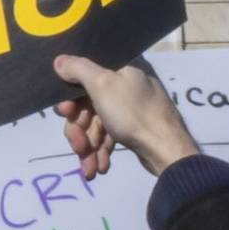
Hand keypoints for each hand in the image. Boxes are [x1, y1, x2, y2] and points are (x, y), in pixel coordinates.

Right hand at [53, 56, 195, 183]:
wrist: (169, 150)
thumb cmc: (134, 114)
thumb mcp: (103, 85)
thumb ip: (78, 68)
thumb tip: (59, 60)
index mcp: (122, 69)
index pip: (84, 78)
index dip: (71, 99)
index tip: (66, 113)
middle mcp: (127, 85)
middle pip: (86, 105)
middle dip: (79, 130)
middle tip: (79, 147)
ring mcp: (131, 108)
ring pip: (96, 124)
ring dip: (88, 147)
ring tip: (90, 169)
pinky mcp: (134, 127)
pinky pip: (109, 135)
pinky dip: (101, 151)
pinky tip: (100, 168)